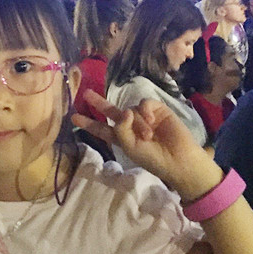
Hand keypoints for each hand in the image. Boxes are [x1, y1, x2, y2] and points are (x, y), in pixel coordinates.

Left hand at [73, 92, 220, 199]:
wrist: (179, 159)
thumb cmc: (153, 158)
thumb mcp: (130, 147)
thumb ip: (121, 129)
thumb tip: (124, 110)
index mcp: (122, 138)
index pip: (102, 129)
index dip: (89, 123)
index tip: (74, 117)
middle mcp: (131, 125)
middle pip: (111, 111)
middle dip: (99, 103)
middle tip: (86, 94)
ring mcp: (144, 117)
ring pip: (131, 109)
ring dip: (137, 121)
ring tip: (148, 135)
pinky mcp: (157, 110)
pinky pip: (144, 103)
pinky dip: (145, 110)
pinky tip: (150, 119)